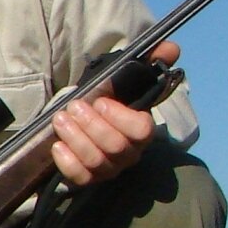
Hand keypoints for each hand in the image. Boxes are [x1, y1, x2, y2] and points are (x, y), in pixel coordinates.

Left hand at [49, 40, 179, 186]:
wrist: (85, 119)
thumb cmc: (106, 98)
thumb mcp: (124, 77)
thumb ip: (151, 60)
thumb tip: (170, 48)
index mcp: (142, 130)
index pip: (141, 131)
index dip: (119, 117)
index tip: (100, 101)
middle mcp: (129, 153)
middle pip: (115, 146)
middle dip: (91, 125)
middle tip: (73, 107)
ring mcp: (109, 168)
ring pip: (96, 161)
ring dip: (76, 138)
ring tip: (60, 119)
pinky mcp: (89, 179)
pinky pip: (80, 178)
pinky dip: (67, 162)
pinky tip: (57, 145)